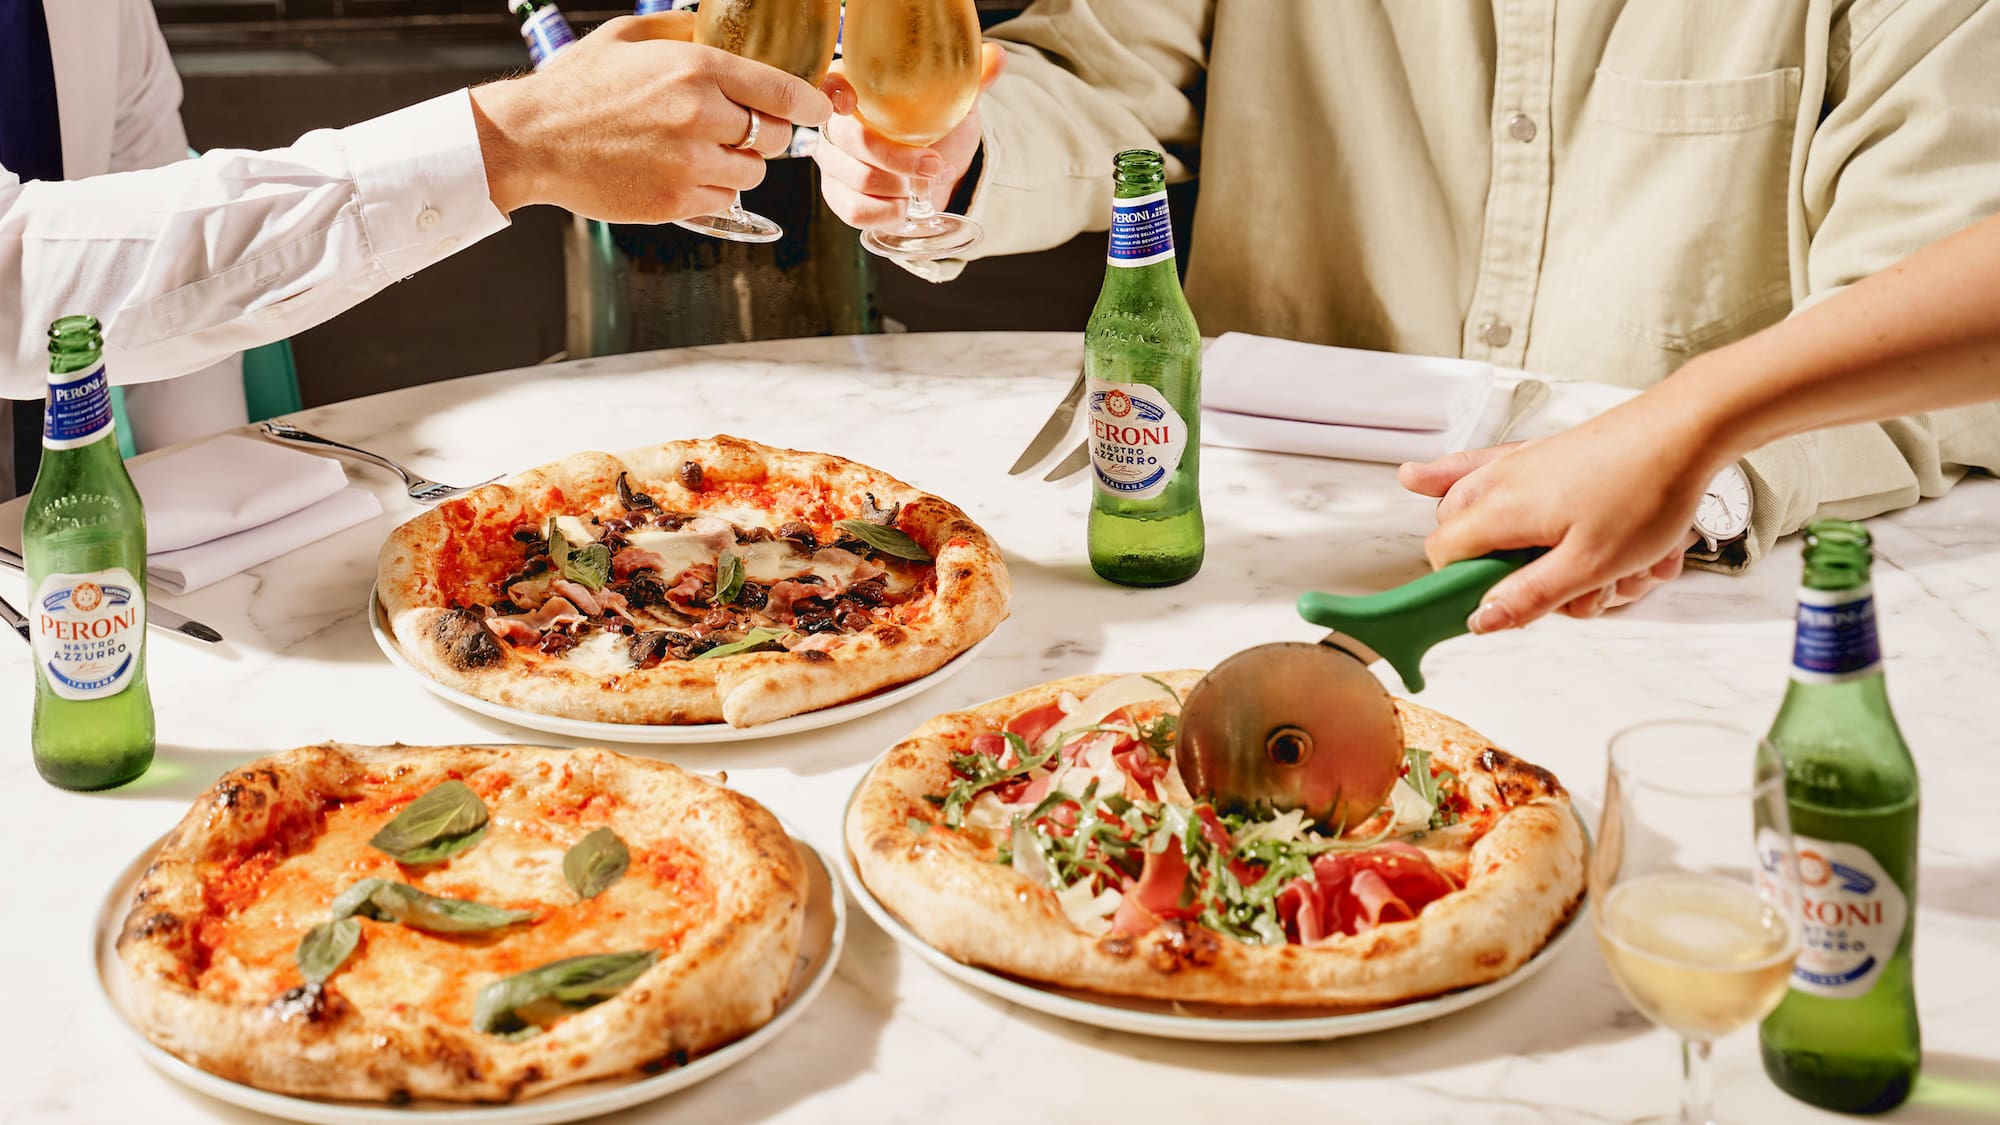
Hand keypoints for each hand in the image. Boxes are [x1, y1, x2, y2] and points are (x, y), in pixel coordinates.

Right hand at [470, 14, 832, 221]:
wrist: (531, 139)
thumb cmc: (577, 85)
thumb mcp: (629, 36)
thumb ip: (683, 29)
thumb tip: (719, 25)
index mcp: (695, 70)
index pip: (782, 92)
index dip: (810, 103)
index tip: (819, 106)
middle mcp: (700, 118)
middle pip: (774, 137)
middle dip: (766, 132)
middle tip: (741, 127)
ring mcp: (689, 165)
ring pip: (753, 172)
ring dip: (739, 163)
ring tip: (702, 150)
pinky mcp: (676, 203)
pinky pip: (724, 199)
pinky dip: (714, 188)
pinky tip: (682, 172)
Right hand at [814, 44, 1007, 230]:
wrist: (938, 172)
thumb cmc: (937, 129)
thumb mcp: (955, 103)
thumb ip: (970, 79)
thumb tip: (997, 57)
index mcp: (857, 88)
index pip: (831, 84)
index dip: (836, 92)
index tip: (853, 102)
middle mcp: (837, 123)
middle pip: (852, 140)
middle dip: (898, 158)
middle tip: (933, 164)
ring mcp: (833, 161)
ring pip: (856, 179)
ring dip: (899, 188)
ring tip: (923, 185)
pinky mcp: (837, 195)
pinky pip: (854, 210)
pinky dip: (886, 213)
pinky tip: (904, 206)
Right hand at [1396, 395, 1727, 631]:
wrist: (1686, 430)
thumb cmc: (1647, 491)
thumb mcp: (1590, 565)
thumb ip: (1529, 596)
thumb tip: (1480, 620)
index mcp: (1501, 509)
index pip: (1444, 555)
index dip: (1465, 586)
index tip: (1504, 607)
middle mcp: (1499, 482)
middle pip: (1459, 534)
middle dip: (1500, 568)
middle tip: (1555, 586)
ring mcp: (1519, 464)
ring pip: (1485, 512)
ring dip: (1522, 544)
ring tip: (1582, 558)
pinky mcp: (1543, 455)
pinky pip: (1486, 469)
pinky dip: (1455, 476)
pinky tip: (1419, 479)